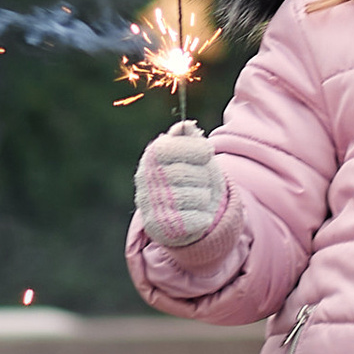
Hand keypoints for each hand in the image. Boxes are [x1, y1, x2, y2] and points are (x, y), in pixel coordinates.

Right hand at [135, 122, 223, 247]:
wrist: (179, 215)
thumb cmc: (189, 177)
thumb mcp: (189, 153)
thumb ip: (187, 138)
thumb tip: (185, 125)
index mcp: (151, 157)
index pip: (171, 148)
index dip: (196, 149)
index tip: (206, 153)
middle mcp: (146, 181)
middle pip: (190, 174)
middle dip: (203, 176)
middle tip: (199, 180)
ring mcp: (152, 205)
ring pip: (197, 197)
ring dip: (203, 197)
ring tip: (196, 197)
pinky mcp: (162, 228)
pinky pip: (197, 219)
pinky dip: (203, 216)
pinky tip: (195, 214)